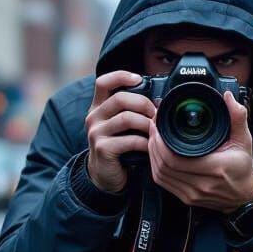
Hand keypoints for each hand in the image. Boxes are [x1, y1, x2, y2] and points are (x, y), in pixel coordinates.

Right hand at [85, 71, 156, 193]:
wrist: (104, 175)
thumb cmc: (118, 147)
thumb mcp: (121, 126)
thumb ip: (131, 111)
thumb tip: (158, 101)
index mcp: (98, 107)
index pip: (103, 82)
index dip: (121, 76)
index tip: (138, 79)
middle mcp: (94, 117)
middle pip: (120, 98)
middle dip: (144, 104)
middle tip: (155, 114)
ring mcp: (96, 133)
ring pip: (126, 118)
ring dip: (146, 124)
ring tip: (155, 131)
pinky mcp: (103, 149)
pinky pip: (130, 140)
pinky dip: (145, 142)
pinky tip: (150, 146)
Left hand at [148, 92, 252, 212]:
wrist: (244, 195)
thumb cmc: (243, 167)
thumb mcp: (244, 140)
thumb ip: (237, 117)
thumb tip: (229, 98)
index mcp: (214, 168)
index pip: (175, 158)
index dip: (161, 141)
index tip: (159, 124)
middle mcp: (201, 184)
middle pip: (164, 165)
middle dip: (154, 144)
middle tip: (153, 127)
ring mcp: (192, 193)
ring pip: (161, 174)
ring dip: (153, 155)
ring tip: (153, 138)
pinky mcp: (186, 198)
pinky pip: (163, 183)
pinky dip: (156, 167)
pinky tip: (156, 155)